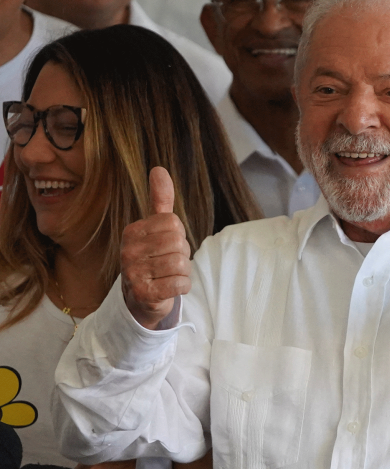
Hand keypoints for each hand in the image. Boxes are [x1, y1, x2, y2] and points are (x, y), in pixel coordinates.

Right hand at [120, 166, 190, 328]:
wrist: (141, 299)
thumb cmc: (153, 259)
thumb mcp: (156, 228)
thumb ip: (160, 200)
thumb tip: (159, 169)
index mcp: (132, 231)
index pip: (173, 223)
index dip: (179, 235)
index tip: (166, 246)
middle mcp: (128, 251)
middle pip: (178, 243)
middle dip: (182, 254)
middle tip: (169, 263)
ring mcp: (133, 274)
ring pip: (181, 264)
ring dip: (183, 272)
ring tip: (168, 275)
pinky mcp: (144, 295)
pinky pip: (180, 284)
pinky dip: (183, 286)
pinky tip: (170, 288)